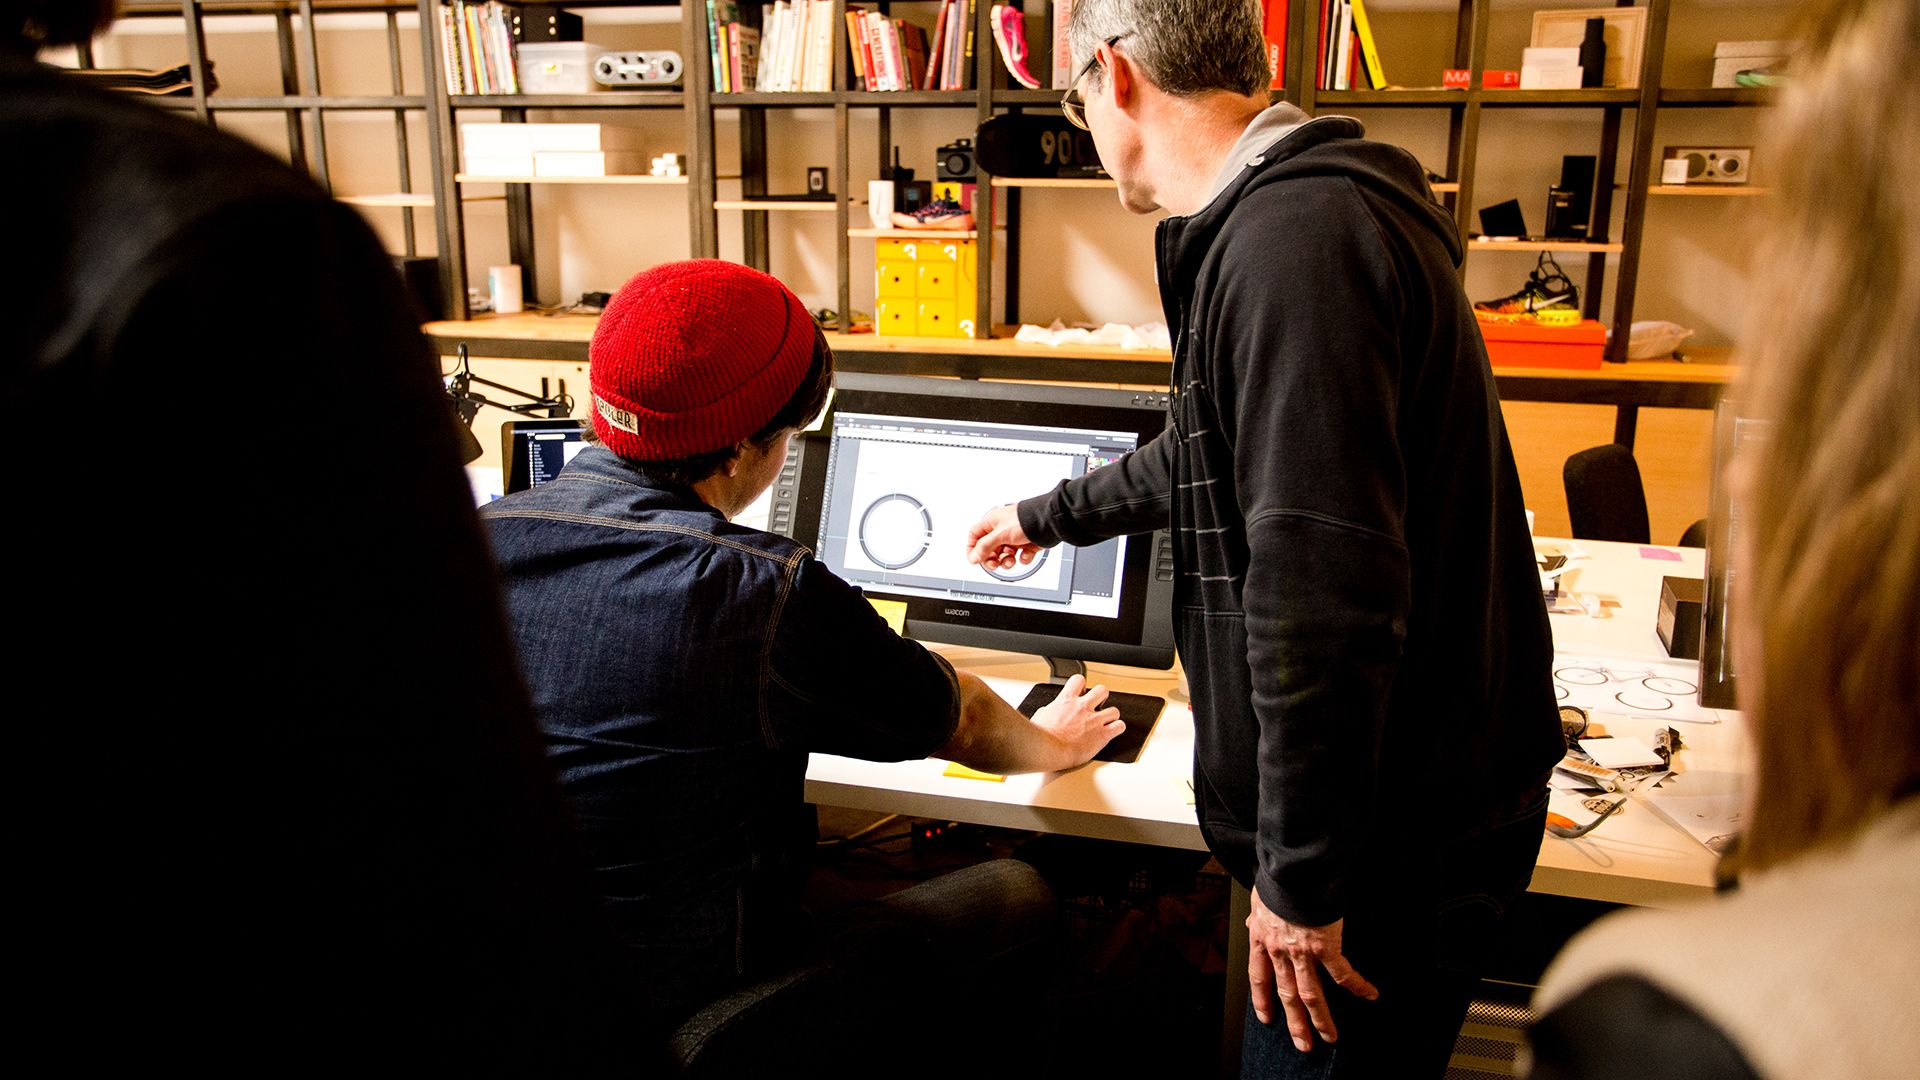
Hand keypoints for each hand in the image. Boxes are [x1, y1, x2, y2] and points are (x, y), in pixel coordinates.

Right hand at [965, 505, 1043, 570]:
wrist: (1049, 522)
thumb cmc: (1025, 520)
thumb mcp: (1000, 534)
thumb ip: (984, 547)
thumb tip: (973, 557)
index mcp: (992, 522)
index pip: (975, 536)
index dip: (973, 549)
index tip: (976, 559)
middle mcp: (1002, 529)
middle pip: (989, 548)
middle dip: (992, 558)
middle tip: (995, 564)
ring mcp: (1014, 537)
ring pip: (1004, 554)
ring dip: (1007, 560)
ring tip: (1012, 559)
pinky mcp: (1027, 543)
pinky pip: (1020, 556)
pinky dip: (1023, 558)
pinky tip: (1026, 553)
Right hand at [1029, 673, 1122, 766]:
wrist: (1049, 750)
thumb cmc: (1042, 737)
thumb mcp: (1040, 717)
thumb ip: (1049, 712)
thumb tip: (1047, 712)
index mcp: (1066, 701)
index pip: (1078, 680)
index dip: (1082, 685)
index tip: (1082, 691)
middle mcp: (1082, 707)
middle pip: (1102, 690)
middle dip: (1102, 697)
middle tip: (1098, 705)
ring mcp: (1094, 721)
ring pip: (1114, 710)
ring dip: (1112, 716)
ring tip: (1107, 721)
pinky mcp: (1102, 735)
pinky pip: (1119, 726)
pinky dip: (1118, 728)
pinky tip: (1113, 731)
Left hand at [1246, 888, 1377, 1052]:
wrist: (1293, 870)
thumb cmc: (1278, 879)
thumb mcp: (1258, 898)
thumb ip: (1258, 916)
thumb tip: (1252, 922)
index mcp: (1263, 938)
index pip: (1259, 976)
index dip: (1262, 998)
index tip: (1266, 1016)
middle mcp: (1280, 951)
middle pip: (1286, 994)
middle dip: (1295, 1022)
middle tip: (1303, 1043)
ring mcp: (1302, 952)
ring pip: (1311, 994)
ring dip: (1321, 1019)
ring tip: (1330, 1036)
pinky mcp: (1326, 947)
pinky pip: (1343, 974)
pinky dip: (1358, 986)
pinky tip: (1370, 995)